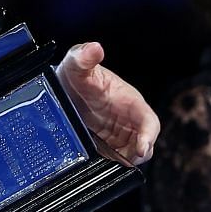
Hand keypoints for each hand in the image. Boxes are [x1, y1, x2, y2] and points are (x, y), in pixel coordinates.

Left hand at [57, 41, 159, 166]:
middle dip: (138, 155)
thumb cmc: (75, 74)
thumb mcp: (76, 65)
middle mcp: (128, 119)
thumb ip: (83, 56)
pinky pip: (115, 159)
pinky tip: (96, 160)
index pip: (150, 121)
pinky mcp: (106, 146)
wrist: (60, 88)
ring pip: (131, 154)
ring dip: (123, 160)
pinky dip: (111, 163)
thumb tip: (95, 48)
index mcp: (129, 101)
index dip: (149, 136)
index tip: (142, 148)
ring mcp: (118, 134)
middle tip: (122, 160)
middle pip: (145, 143)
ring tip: (106, 159)